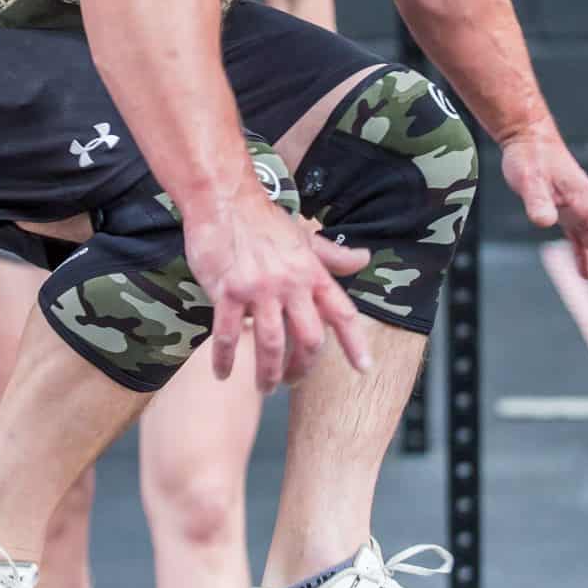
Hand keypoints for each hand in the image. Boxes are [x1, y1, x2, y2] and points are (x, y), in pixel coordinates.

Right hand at [184, 187, 372, 390]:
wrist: (224, 201)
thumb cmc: (264, 221)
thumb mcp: (305, 238)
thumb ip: (333, 256)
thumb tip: (365, 258)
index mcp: (312, 273)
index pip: (342, 312)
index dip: (355, 343)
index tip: (364, 367)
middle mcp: (291, 284)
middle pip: (308, 338)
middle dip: (303, 368)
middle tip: (293, 382)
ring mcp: (259, 290)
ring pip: (271, 343)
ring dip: (268, 373)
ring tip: (265, 387)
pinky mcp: (227, 292)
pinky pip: (228, 334)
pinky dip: (225, 359)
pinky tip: (222, 373)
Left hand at [501, 126, 587, 302]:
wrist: (528, 138)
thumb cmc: (529, 155)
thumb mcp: (528, 178)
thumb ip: (537, 200)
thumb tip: (545, 221)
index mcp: (584, 200)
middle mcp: (586, 208)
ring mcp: (578, 210)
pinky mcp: (567, 211)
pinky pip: (581, 240)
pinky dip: (585, 258)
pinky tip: (587, 275)